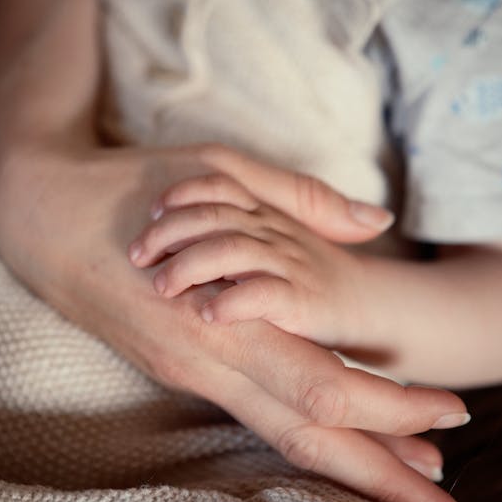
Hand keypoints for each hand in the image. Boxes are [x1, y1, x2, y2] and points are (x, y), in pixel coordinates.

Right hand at [0, 140, 465, 501]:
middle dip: (382, 477)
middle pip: (307, 436)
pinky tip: (337, 439)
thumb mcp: (215, 169)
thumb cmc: (127, 183)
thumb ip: (300, 198)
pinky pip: (251, 415)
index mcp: (223, 315)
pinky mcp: (175, 367)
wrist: (34, 215)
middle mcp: (207, 359)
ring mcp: (186, 371)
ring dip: (350, 467)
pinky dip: (304, 437)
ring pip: (280, 436)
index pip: (321, 386)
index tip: (451, 417)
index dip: (391, 409)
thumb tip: (378, 219)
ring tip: (411, 487)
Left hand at [130, 171, 370, 349]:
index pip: (216, 186)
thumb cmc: (304, 270)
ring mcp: (286, 263)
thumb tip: (159, 207)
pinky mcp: (299, 300)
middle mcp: (272, 230)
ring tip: (162, 286)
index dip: (180, 195)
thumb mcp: (265, 235)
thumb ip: (227, 219)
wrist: (364, 305)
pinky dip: (232, 302)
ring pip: (232, 251)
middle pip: (214, 216)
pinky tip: (208, 315)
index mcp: (260, 211)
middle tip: (137, 255)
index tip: (150, 213)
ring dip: (190, 266)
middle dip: (169, 233)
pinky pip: (261, 294)